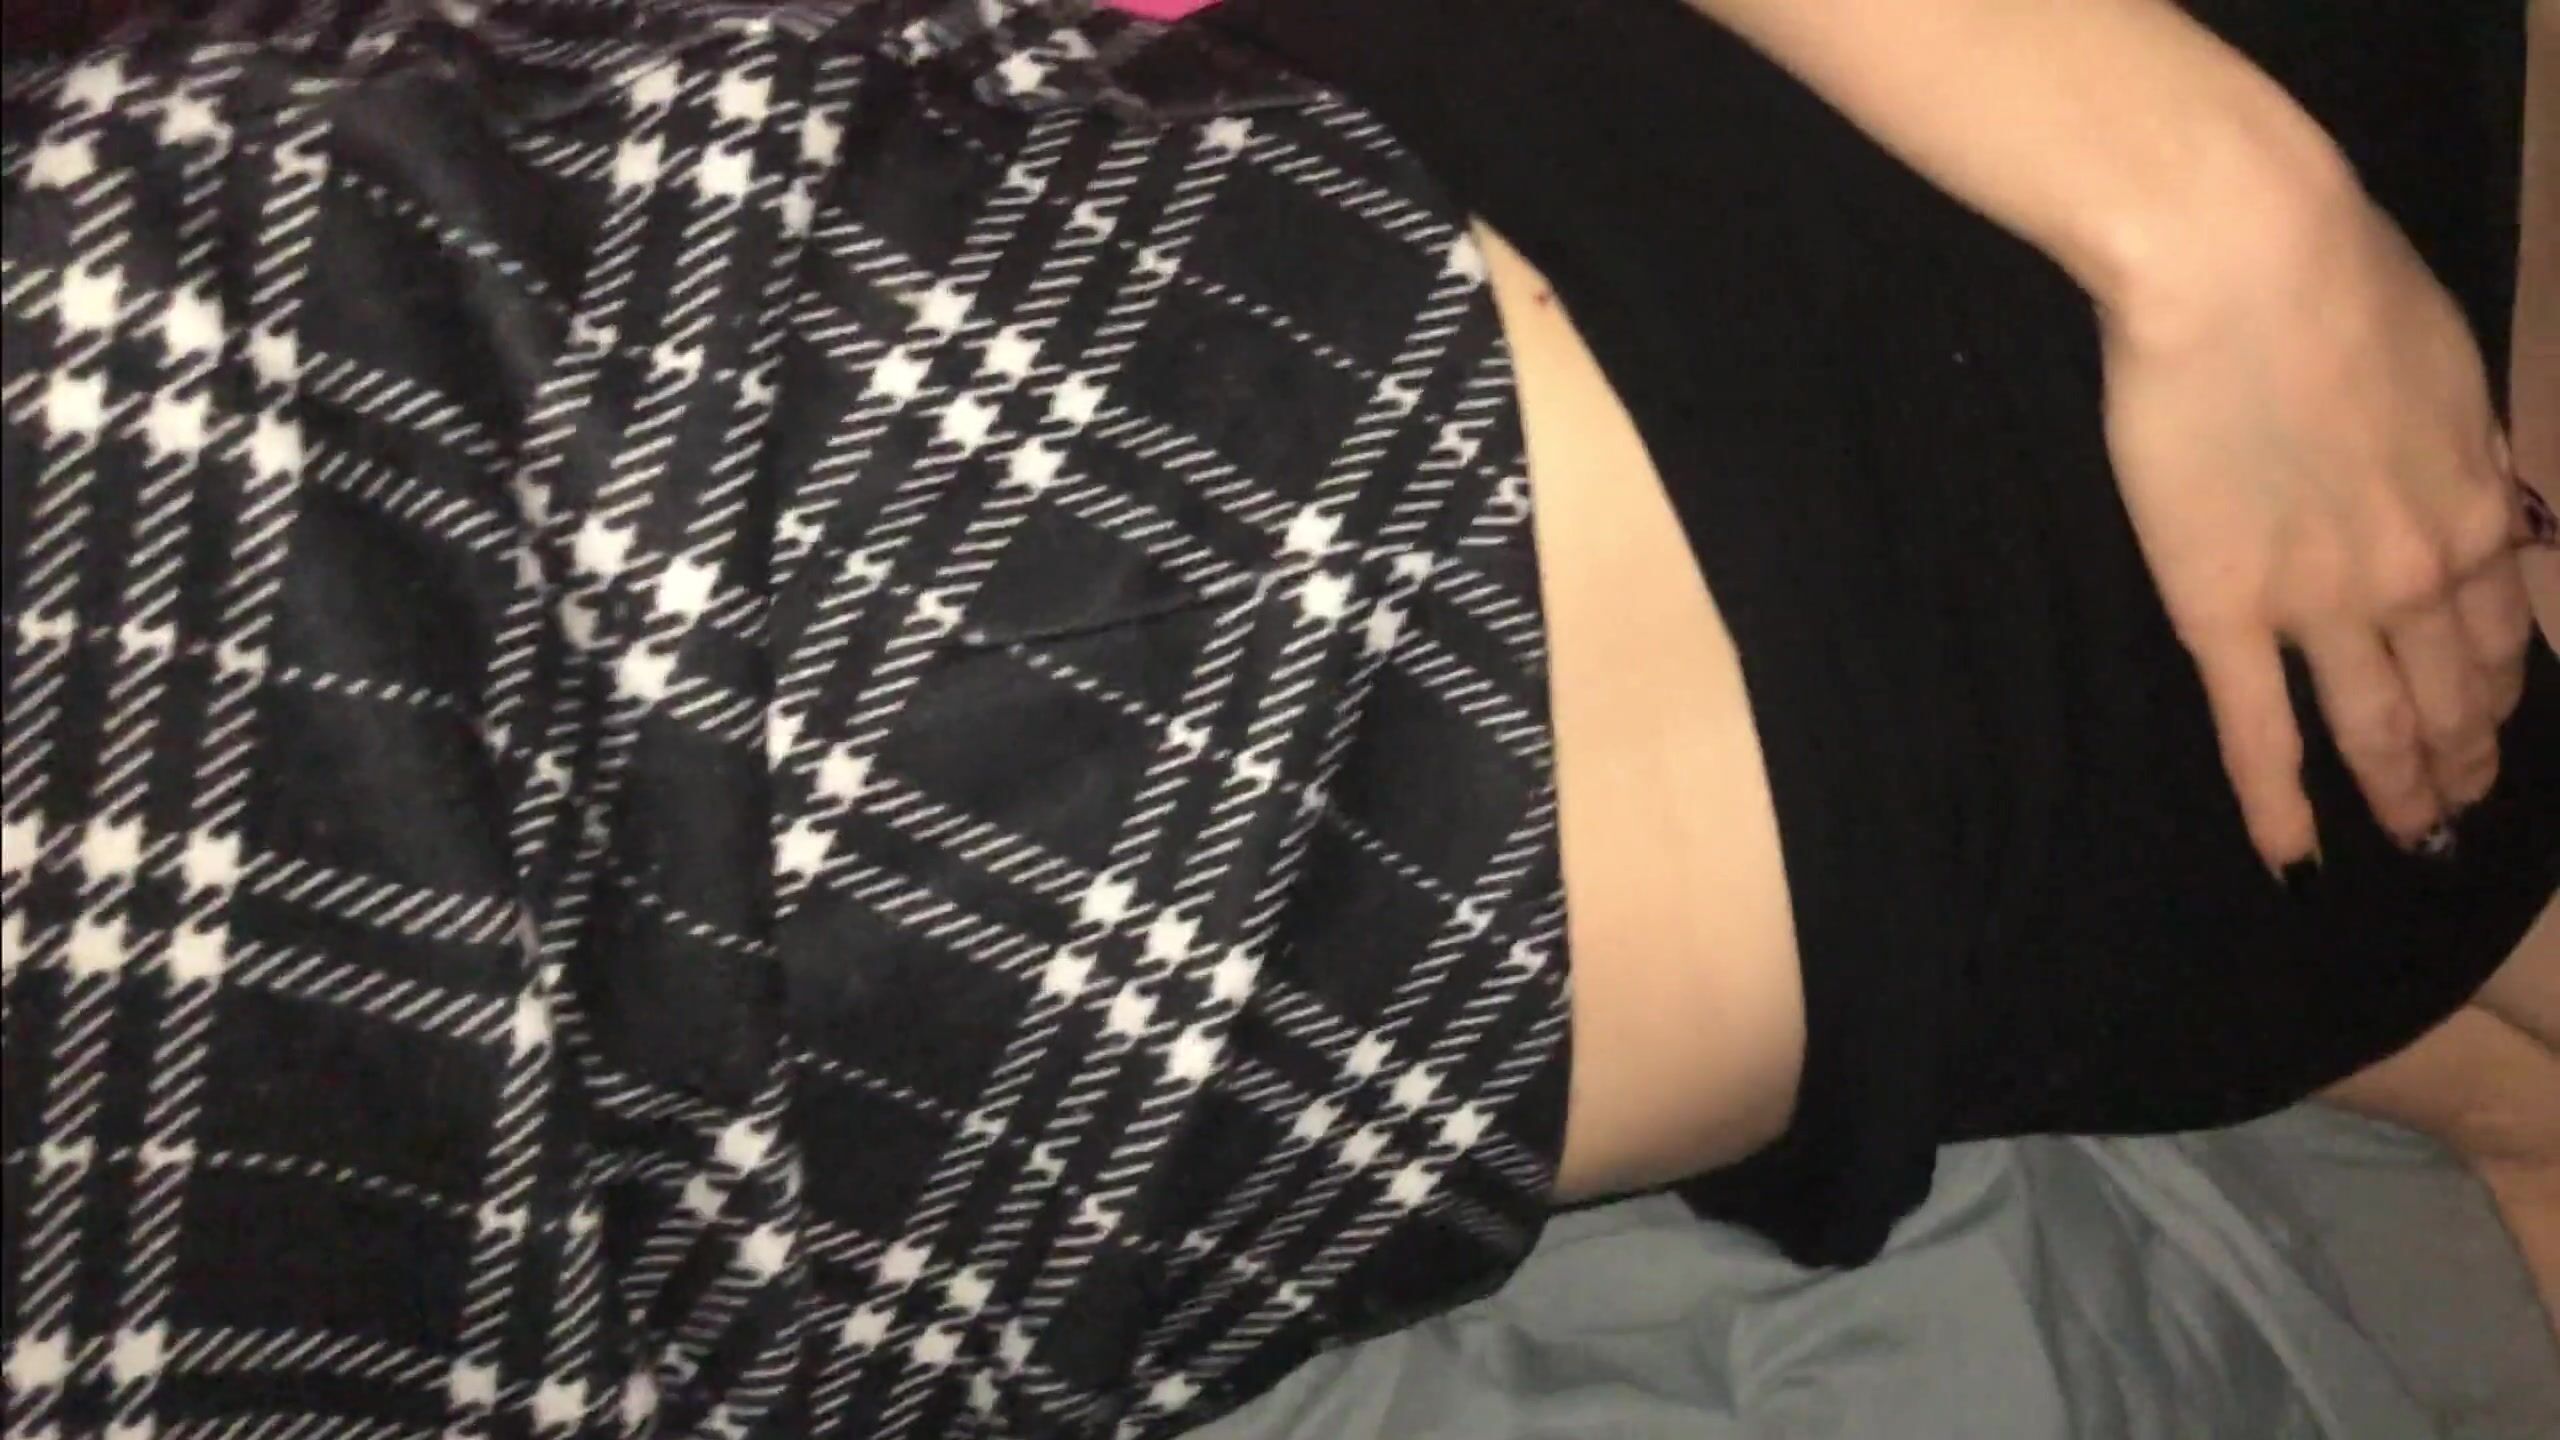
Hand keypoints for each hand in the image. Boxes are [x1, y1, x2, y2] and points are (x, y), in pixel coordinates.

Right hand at [2101, 165, 2538, 870]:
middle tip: (2455, 814)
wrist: (2245, 263)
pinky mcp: (2224, 611)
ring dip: (2400, 792)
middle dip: (2464, 758)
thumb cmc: (2338, 274)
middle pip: (2453, 691)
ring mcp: (2322, 602)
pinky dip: (2282, 806)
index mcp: (2475, 501)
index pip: (2503, 627)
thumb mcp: (2445, 357)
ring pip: (2376, 724)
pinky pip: (2260, 731)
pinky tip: (2297, 860)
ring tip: (2410, 840)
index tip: (2498, 724)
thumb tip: (2471, 479)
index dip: (2504, 689)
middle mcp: (2419, 573)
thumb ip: (2457, 437)